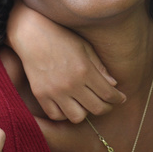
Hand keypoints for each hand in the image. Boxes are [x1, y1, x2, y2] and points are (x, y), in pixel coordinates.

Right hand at [7, 0, 124, 122]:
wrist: (31, 34)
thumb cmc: (61, 37)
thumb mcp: (85, 48)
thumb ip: (100, 68)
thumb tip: (113, 85)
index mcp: (84, 70)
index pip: (108, 94)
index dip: (118, 98)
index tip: (121, 98)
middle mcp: (71, 84)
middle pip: (97, 109)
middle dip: (107, 107)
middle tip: (108, 103)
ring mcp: (55, 91)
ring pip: (77, 117)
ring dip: (85, 112)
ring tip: (86, 103)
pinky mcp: (41, 95)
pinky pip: (56, 115)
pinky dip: (64, 113)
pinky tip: (68, 104)